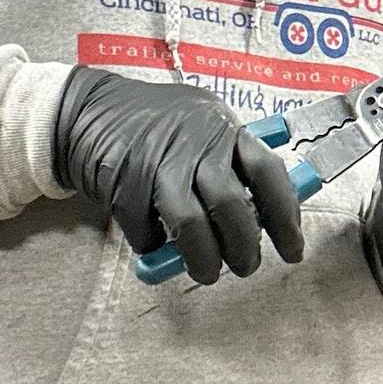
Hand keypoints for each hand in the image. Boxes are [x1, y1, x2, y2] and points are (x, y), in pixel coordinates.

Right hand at [52, 67, 303, 284]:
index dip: (285, 215)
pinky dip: (154, 248)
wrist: (88, 111)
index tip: (293, 248)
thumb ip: (232, 160)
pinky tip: (158, 246)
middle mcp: (195, 142)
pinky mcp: (124, 182)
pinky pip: (146, 230)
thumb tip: (266, 212)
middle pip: (230, 205)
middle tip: (247, 266)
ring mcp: (158, 162)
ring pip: (191, 224)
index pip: (267, 171)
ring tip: (208, 272)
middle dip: (244, 247)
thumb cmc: (157, 124)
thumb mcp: (203, 124)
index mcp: (223, 128)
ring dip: (204, 259)